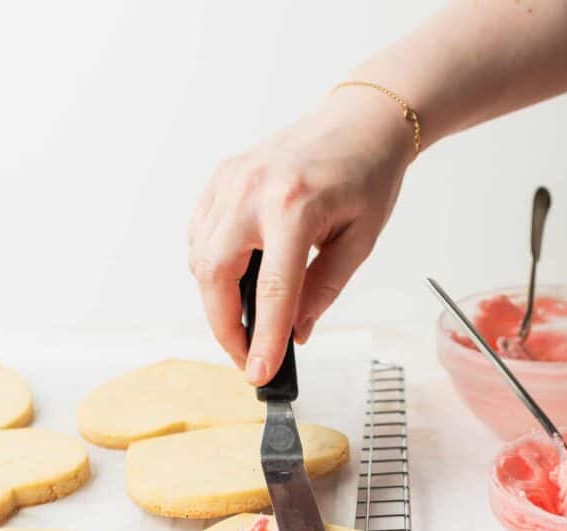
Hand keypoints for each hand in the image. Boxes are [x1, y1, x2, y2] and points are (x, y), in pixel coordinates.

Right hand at [188, 87, 412, 383]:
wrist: (359, 121)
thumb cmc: (366, 177)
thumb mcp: (359, 242)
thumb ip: (323, 290)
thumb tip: (294, 334)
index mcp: (294, 206)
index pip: (271, 291)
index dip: (262, 340)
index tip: (259, 373)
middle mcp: (252, 190)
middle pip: (216, 277)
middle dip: (225, 327)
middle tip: (247, 354)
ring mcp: (230, 180)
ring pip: (199, 259)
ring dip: (216, 300)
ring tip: (246, 320)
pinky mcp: (221, 178)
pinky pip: (200, 234)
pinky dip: (210, 267)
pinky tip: (235, 279)